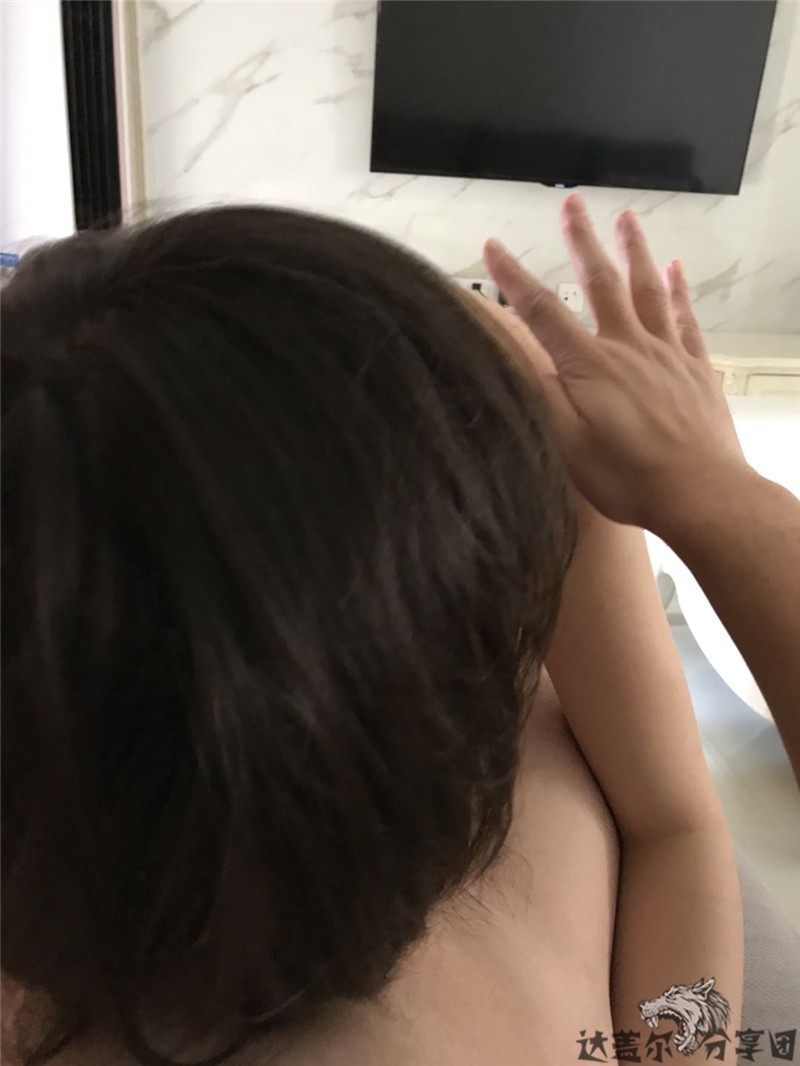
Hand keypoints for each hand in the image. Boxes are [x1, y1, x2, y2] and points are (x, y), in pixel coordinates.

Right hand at [483, 193, 747, 532]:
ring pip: (648, 290)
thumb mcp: (564, 441)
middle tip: (572, 203)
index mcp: (589, 365)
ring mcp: (666, 355)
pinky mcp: (695, 371)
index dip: (513, 278)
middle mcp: (628, 348)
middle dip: (582, 241)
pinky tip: (675, 270)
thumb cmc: (626, 475)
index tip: (493, 246)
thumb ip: (536, 391)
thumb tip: (508, 347)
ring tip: (626, 218)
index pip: (542, 312)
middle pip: (601, 284)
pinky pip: (685, 319)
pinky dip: (678, 291)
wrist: (700, 493)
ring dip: (634, 250)